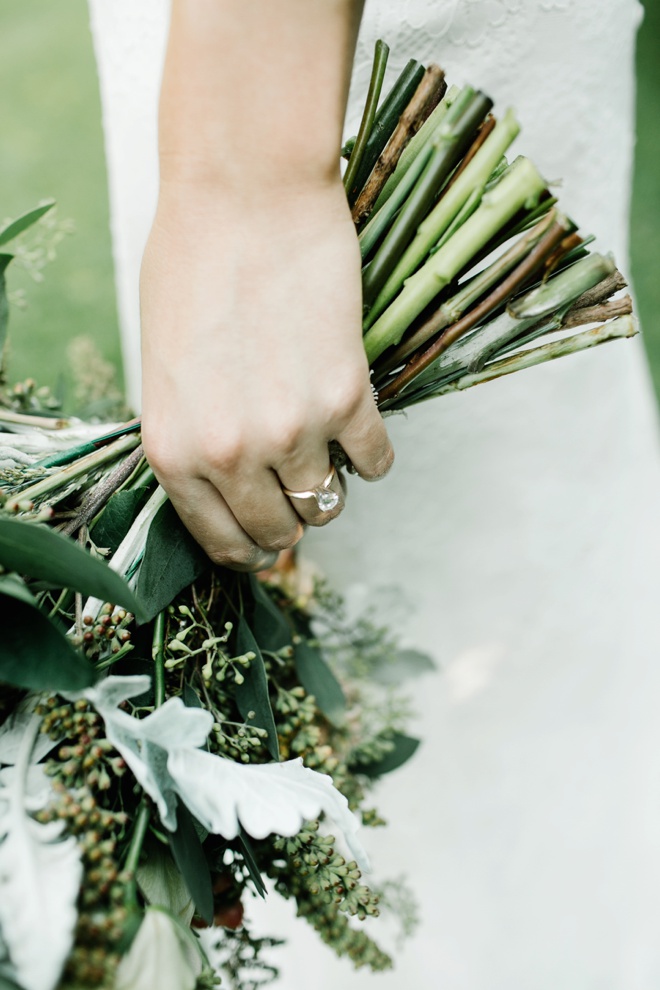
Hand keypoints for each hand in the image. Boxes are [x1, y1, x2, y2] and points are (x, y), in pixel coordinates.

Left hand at [140, 176, 393, 569]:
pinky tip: (359, 423)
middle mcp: (231, 452)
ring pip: (327, 504)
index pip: (220, 539)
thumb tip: (231, 482)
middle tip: (297, 490)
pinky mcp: (348, 397)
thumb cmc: (192, 266)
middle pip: (278, 530)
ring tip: (324, 447)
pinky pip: (375, 461)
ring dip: (328, 484)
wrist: (244, 193)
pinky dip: (372, 453)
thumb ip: (193, 437)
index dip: (247, 547)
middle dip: (288, 520)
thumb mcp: (165, 370)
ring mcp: (292, 429)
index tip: (264, 539)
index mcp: (175, 449)